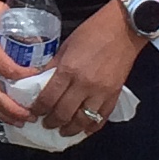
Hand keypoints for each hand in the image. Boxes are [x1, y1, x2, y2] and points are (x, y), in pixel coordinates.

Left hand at [29, 3, 139, 136]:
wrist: (124, 29)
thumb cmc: (92, 32)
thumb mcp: (66, 46)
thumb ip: (53, 66)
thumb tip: (39, 81)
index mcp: (68, 70)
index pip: (48, 98)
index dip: (38, 109)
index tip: (34, 112)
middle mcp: (84, 85)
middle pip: (63, 113)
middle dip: (51, 122)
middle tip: (45, 124)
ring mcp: (101, 92)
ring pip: (82, 121)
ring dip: (69, 130)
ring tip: (62, 131)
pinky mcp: (114, 95)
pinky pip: (101, 119)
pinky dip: (91, 128)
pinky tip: (83, 129)